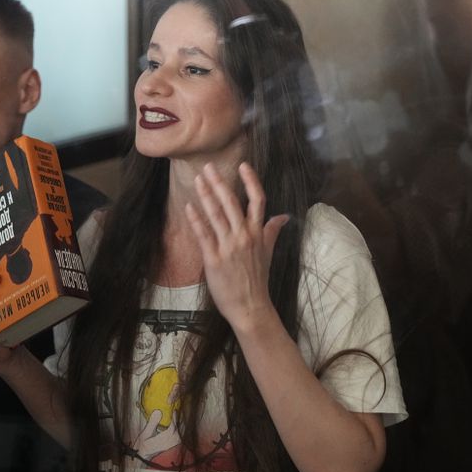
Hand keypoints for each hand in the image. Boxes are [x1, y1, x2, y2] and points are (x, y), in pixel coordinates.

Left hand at [185, 162, 288, 331]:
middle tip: (208, 166)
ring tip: (197, 180)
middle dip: (219, 182)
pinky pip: (204, 234)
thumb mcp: (268, 252)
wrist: (251, 305)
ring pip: (216, 215)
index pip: (258, 200)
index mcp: (258, 233)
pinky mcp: (214, 258)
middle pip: (232, 202)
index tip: (243, 165)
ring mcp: (229, 246)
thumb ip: (272, 231)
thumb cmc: (257, 279)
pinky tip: (189, 206)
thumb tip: (283, 216)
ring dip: (206, 195)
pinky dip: (196, 219)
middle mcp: (245, 236)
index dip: (251, 181)